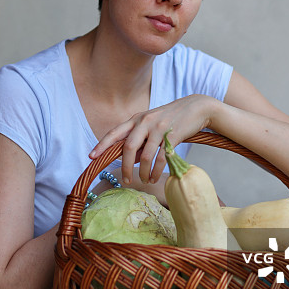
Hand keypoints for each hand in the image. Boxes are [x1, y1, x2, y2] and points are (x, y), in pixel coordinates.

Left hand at [89, 95, 216, 184]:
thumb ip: (140, 139)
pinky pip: (161, 157)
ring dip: (143, 172)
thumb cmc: (171, 118)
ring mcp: (159, 128)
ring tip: (144, 181)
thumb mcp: (152, 124)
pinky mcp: (173, 135)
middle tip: (125, 180)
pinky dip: (157, 170)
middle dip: (125, 166)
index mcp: (137, 118)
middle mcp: (145, 121)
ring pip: (145, 155)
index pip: (115, 133)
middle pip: (128, 147)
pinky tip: (155, 177)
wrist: (196, 107)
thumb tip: (131, 159)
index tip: (91, 157)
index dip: (102, 145)